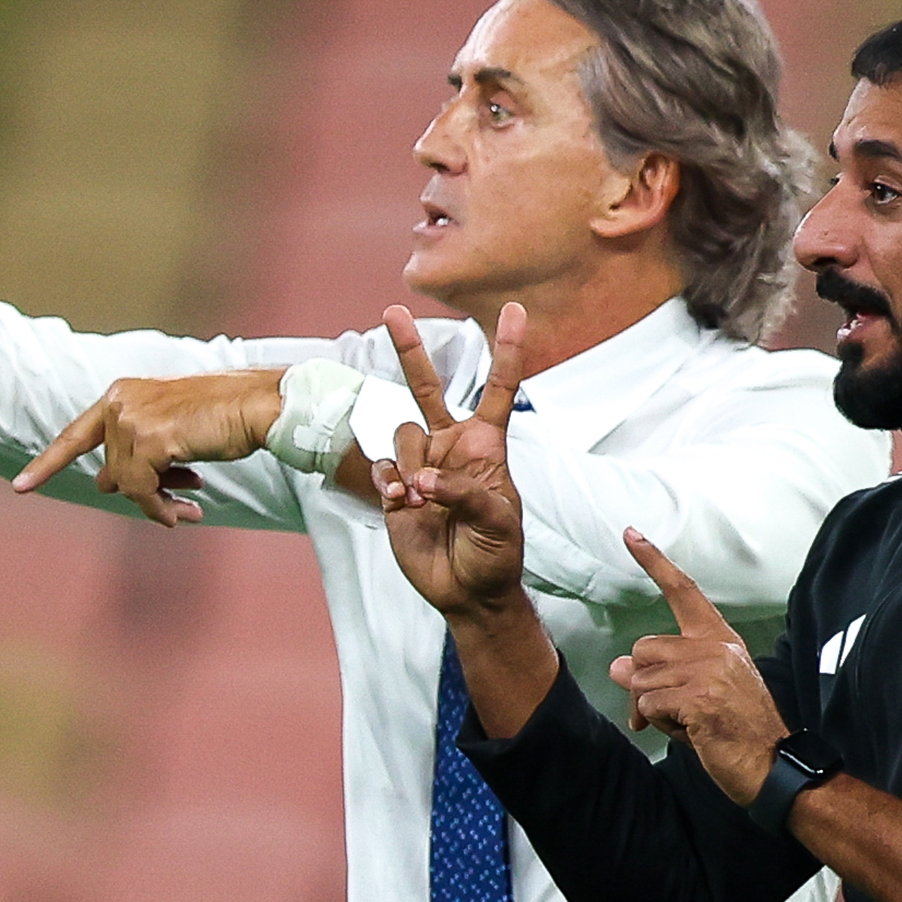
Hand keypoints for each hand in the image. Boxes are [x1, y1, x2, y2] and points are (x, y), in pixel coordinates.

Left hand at [10, 368, 285, 525]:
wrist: (257, 405)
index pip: (76, 436)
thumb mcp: (169, 432)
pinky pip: (141, 491)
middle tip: (179, 508)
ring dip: (158, 505)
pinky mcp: (147, 438)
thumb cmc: (223, 417)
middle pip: (111, 470)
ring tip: (188, 511)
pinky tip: (188, 510)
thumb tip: (107, 485)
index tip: (21, 488)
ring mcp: (130, 419)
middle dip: (143, 493)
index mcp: (120, 394)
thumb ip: (135, 453)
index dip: (48, 463)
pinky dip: (162, 508)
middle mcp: (118, 402)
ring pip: (127, 485)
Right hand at [375, 302, 527, 616]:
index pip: (499, 388)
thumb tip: (420, 477)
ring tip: (424, 501)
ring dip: (410, 463)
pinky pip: (384, 468)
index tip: (517, 310)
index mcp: (487, 446)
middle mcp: (451, 447)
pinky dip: (389, 482)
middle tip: (392, 311)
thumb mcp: (498, 522)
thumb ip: (463, 492)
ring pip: (402, 433)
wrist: (468, 591)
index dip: (508, 350)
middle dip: (409, 349)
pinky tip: (403, 504)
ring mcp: (420, 466)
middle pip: (428, 387)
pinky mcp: (395, 489)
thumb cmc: (496, 553)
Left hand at [609, 530, 787, 802]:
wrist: (770, 765)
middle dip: (642, 685)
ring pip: (640, 679)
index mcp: (719, 639)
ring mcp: (709, 670)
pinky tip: (690, 732)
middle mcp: (715, 647)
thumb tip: (619, 666)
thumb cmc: (734, 732)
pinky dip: (657, 723)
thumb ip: (663, 673)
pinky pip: (648, 703)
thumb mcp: (697, 693)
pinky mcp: (700, 697)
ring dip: (651, 709)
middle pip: (643, 649)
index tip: (629, 533)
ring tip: (686, 724)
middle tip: (666, 713)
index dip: (653, 561)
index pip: (683, 591)